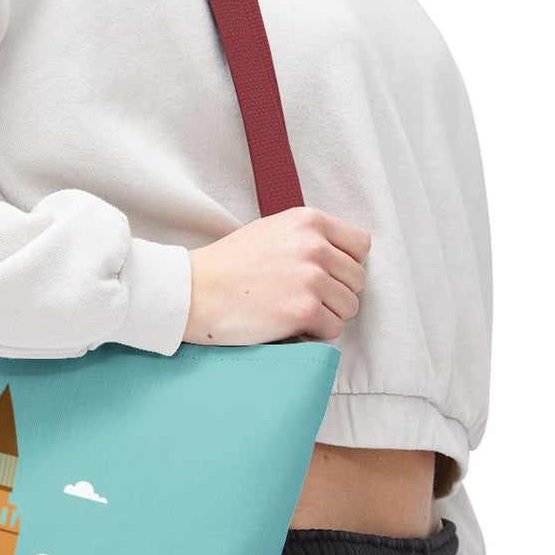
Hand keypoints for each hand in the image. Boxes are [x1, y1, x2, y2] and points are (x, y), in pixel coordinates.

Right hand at [183, 206, 369, 345]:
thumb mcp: (272, 230)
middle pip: (357, 279)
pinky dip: (314, 333)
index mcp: (308, 221)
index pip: (360, 244)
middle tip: (303, 297)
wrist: (194, 290)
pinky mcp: (304, 310)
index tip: (326, 275)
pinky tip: (288, 324)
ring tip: (293, 310)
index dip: (345, 264)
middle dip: (336, 293)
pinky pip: (333, 329)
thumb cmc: (229, 264)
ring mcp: (311, 278)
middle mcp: (314, 246)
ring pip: (349, 306)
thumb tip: (344, 259)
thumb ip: (309, 238)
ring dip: (327, 315)